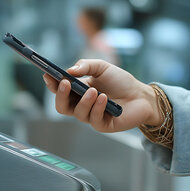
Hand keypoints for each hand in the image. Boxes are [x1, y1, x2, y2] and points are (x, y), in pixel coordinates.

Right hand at [43, 59, 163, 132]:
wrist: (141, 95)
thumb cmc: (121, 81)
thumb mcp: (102, 67)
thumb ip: (86, 65)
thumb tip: (69, 71)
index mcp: (78, 91)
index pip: (59, 89)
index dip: (52, 83)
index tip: (48, 74)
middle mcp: (81, 105)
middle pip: (62, 106)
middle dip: (60, 95)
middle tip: (65, 83)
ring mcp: (91, 116)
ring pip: (78, 113)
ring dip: (84, 101)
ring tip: (94, 90)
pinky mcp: (103, 125)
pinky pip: (94, 119)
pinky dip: (98, 107)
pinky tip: (104, 98)